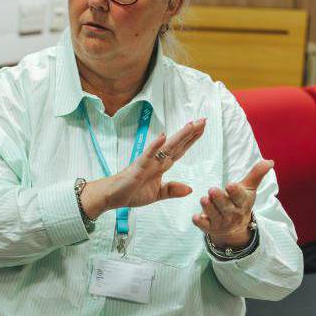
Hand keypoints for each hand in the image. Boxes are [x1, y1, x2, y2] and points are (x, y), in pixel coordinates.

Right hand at [81, 118, 206, 218]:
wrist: (112, 196)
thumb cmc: (131, 192)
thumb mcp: (157, 194)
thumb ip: (172, 190)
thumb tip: (190, 188)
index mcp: (161, 166)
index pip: (179, 150)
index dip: (191, 140)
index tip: (202, 128)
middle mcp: (156, 160)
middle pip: (177, 144)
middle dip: (190, 133)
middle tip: (203, 119)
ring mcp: (148, 162)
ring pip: (167, 146)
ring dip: (179, 136)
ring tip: (191, 124)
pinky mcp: (138, 166)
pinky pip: (148, 155)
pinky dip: (155, 146)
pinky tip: (163, 136)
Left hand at [192, 159, 273, 248]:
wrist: (235, 226)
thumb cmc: (240, 202)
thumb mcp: (249, 189)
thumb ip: (256, 174)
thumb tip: (270, 161)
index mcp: (242, 202)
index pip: (240, 197)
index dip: (235, 192)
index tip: (230, 185)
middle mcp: (232, 213)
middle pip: (225, 206)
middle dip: (219, 199)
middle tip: (212, 190)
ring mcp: (220, 221)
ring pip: (214, 214)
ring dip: (208, 208)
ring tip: (204, 199)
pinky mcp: (209, 227)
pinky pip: (204, 226)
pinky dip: (200, 222)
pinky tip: (195, 218)